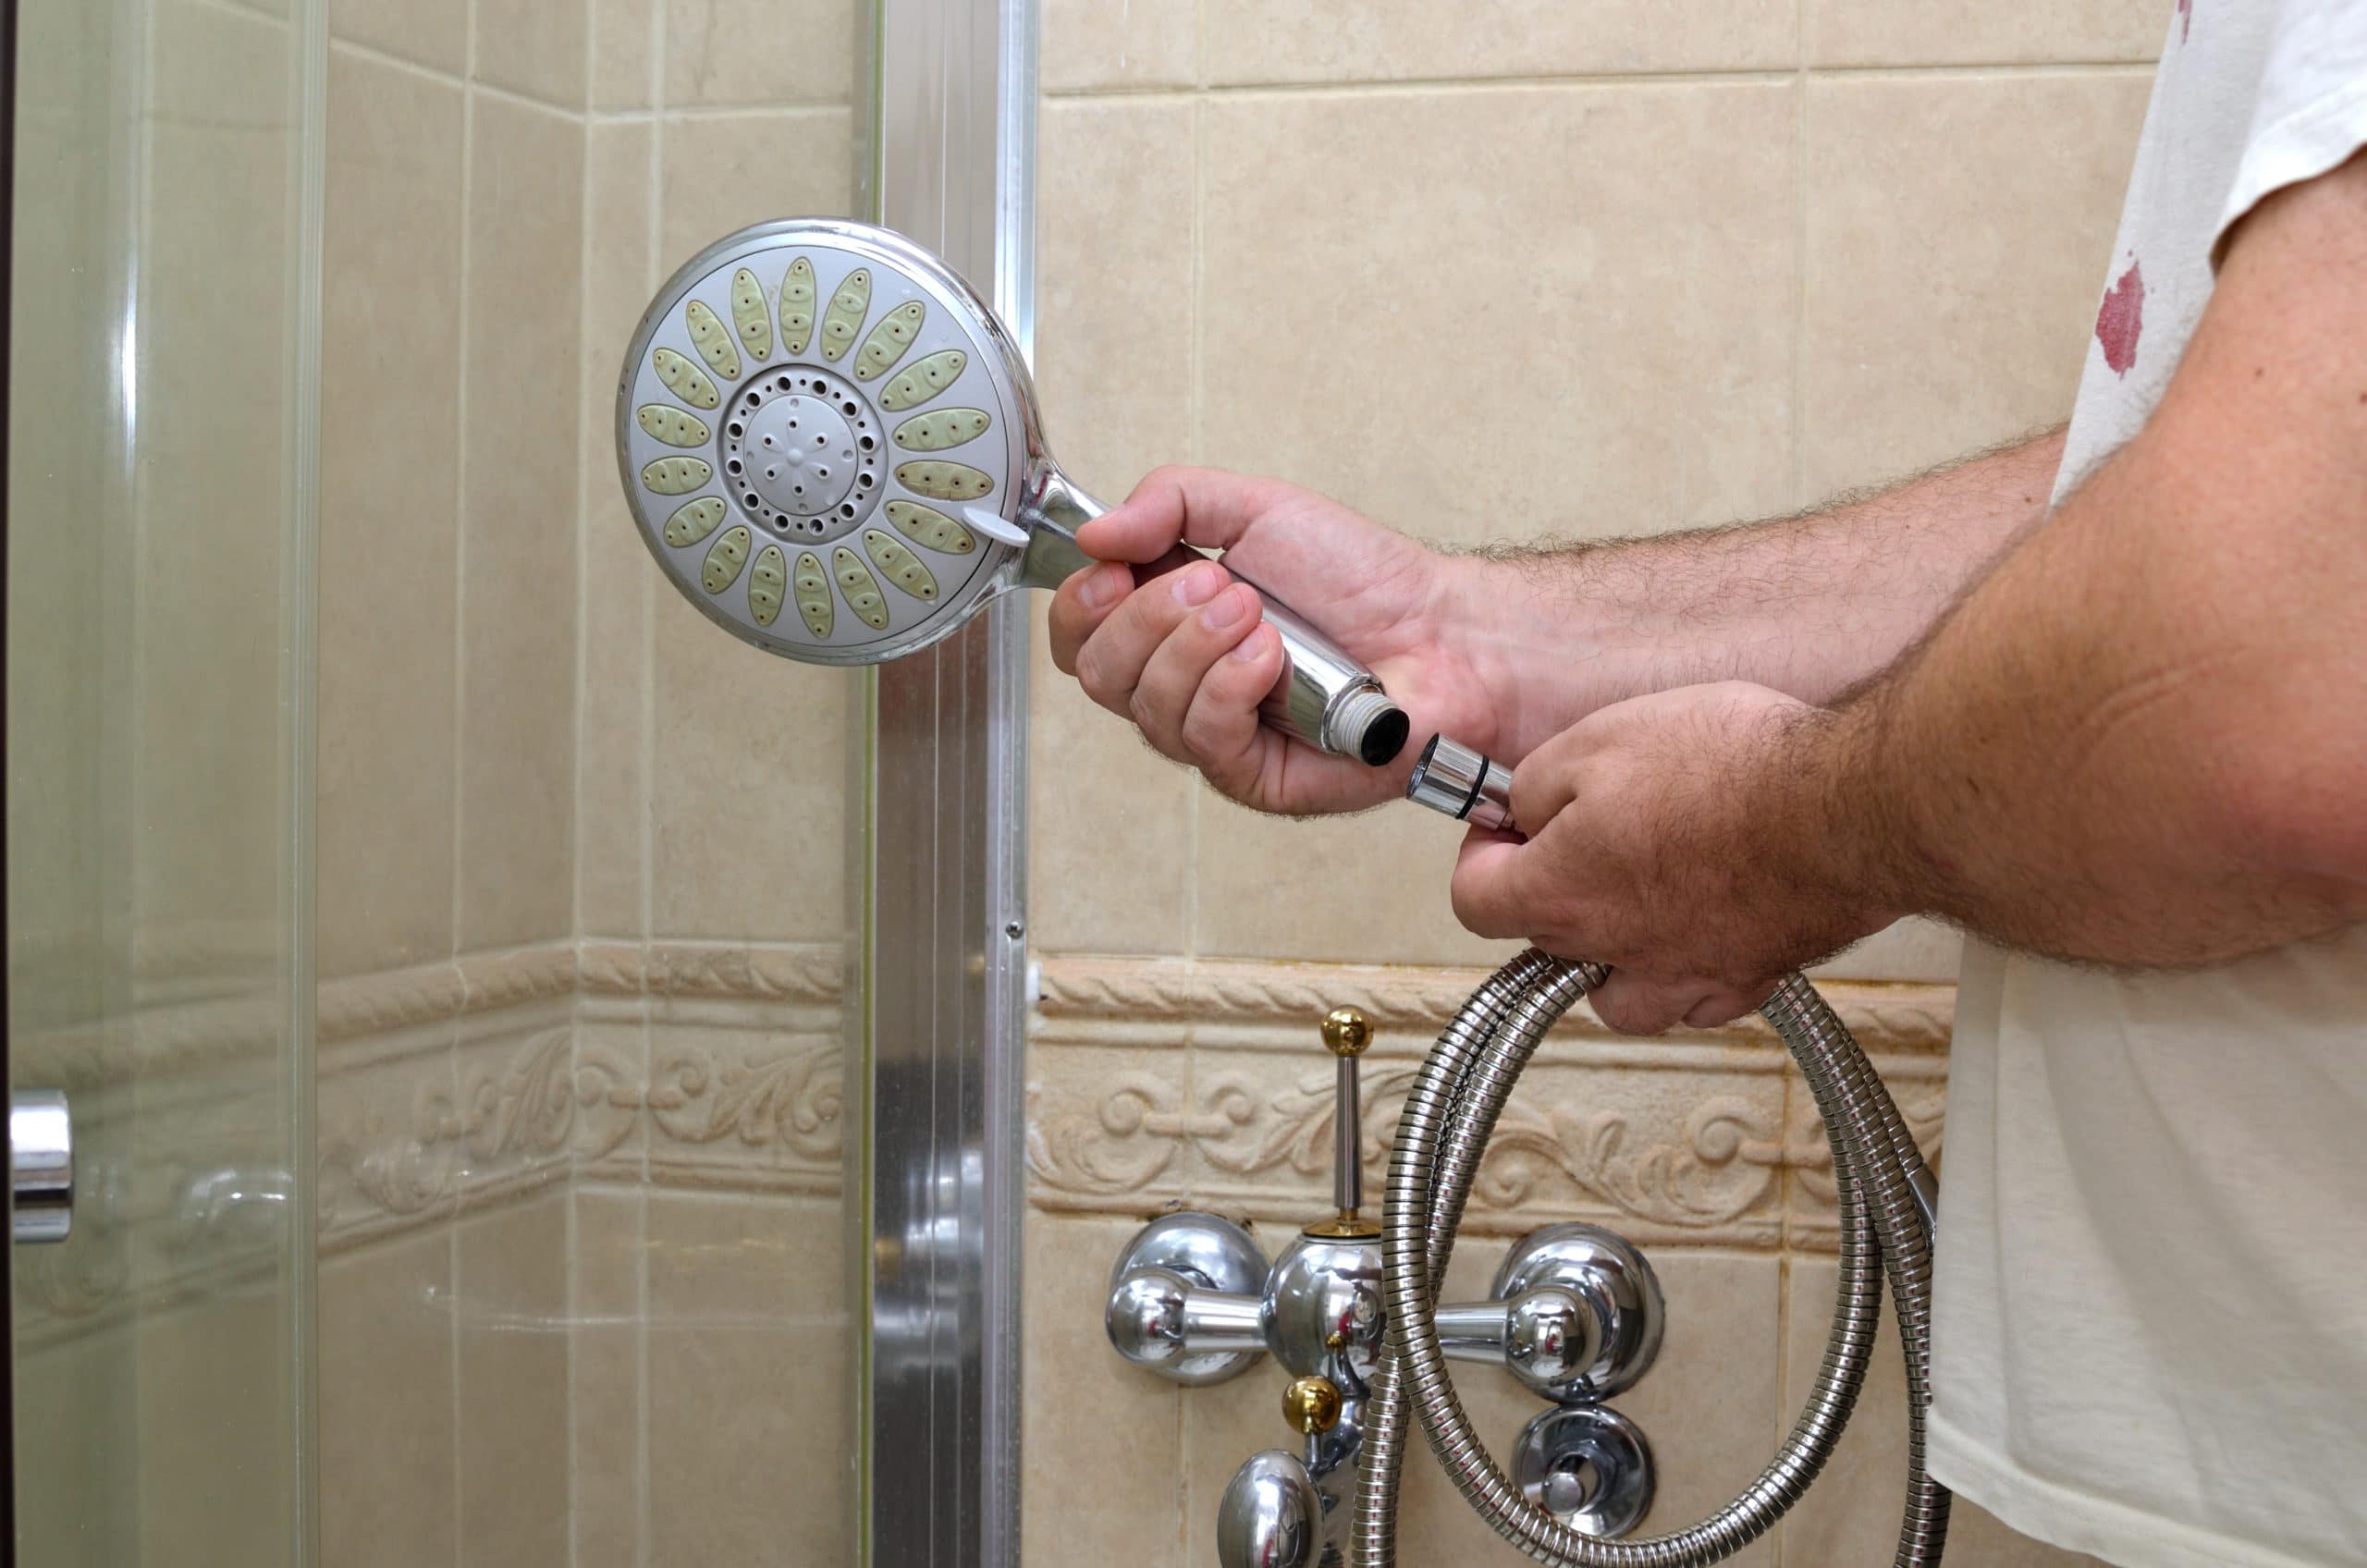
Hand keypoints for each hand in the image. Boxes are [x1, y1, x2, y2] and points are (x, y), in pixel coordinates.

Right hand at [1048, 466, 1503, 814]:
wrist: (1443, 633)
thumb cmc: (1363, 580)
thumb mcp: (1256, 508)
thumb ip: (1168, 501)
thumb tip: (1093, 532)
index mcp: (1170, 622)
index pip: (1078, 634)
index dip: (1082, 602)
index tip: (1118, 567)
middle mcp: (1182, 682)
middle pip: (1096, 672)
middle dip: (1149, 615)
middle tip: (1220, 584)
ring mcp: (1214, 733)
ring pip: (1144, 706)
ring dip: (1197, 646)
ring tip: (1260, 617)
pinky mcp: (1251, 776)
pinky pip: (1200, 739)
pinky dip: (1228, 688)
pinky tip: (1271, 662)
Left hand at [1449, 682, 1897, 1032]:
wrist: (1849, 808)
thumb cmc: (1735, 771)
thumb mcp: (1599, 739)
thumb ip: (1537, 784)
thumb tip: (1523, 809)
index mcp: (1561, 894)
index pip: (1474, 901)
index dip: (1482, 855)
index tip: (1506, 824)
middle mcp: (1617, 952)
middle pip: (1547, 945)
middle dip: (1553, 890)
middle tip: (1582, 837)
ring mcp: (1688, 973)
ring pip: (1623, 997)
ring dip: (1614, 958)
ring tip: (1638, 900)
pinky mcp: (1753, 974)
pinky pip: (1701, 996)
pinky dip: (1693, 969)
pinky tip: (1709, 922)